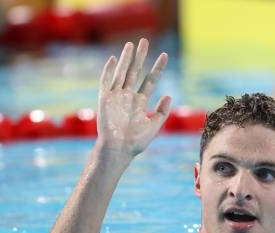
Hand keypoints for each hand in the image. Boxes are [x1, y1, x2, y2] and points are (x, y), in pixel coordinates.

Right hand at [97, 38, 170, 160]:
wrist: (119, 150)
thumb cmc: (136, 142)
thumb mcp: (154, 125)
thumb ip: (162, 111)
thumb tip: (169, 95)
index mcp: (140, 102)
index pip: (150, 80)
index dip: (157, 68)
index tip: (164, 55)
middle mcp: (128, 96)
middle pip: (135, 72)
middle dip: (140, 57)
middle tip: (145, 41)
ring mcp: (117, 97)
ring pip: (122, 73)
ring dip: (126, 59)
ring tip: (131, 45)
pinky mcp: (105, 100)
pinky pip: (106, 82)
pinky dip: (109, 71)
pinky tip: (113, 59)